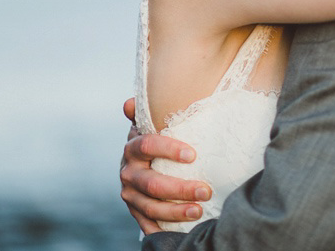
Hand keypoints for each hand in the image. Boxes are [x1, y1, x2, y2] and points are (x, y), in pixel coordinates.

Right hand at [120, 98, 211, 233]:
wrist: (139, 161)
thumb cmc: (156, 138)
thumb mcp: (151, 122)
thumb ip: (147, 111)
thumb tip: (130, 101)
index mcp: (133, 147)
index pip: (147, 145)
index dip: (168, 149)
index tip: (193, 155)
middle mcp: (128, 171)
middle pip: (151, 183)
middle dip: (180, 188)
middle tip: (205, 190)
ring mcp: (130, 194)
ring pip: (150, 206)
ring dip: (175, 211)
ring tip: (199, 211)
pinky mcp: (135, 211)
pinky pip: (147, 224)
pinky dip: (162, 230)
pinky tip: (181, 232)